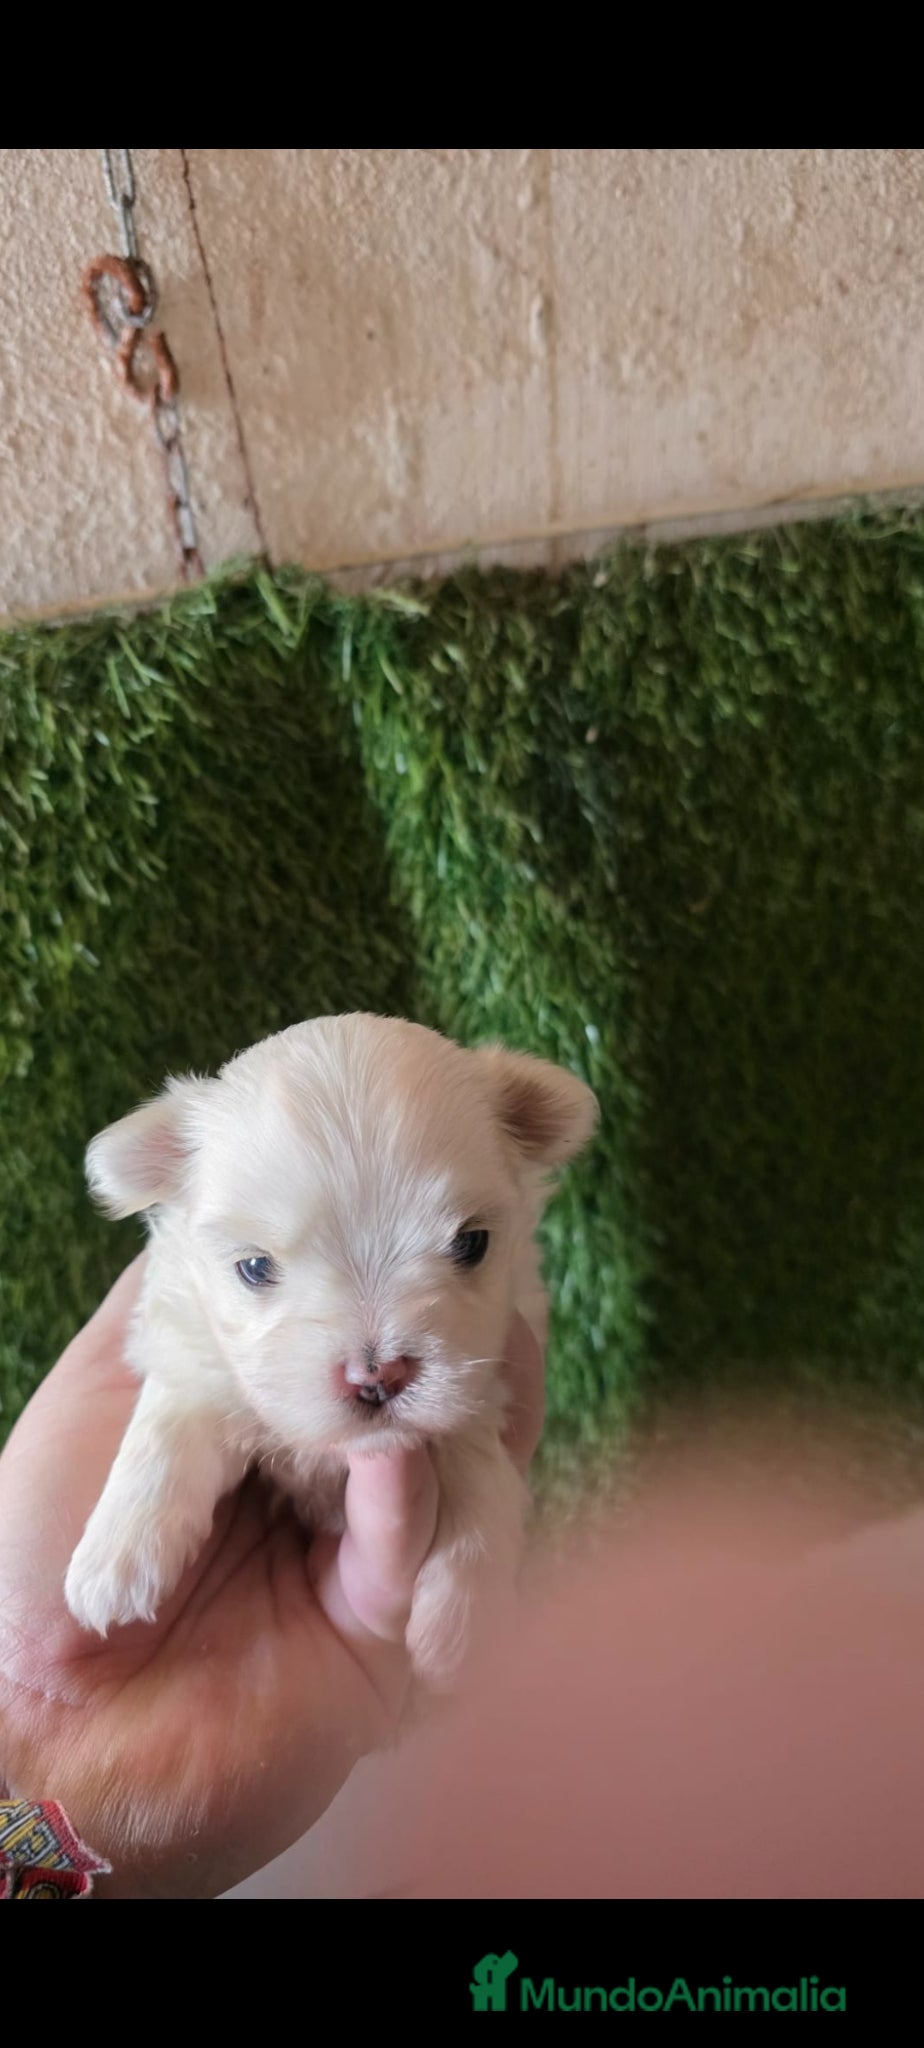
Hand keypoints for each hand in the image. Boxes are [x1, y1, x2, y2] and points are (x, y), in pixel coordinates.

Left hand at [0, 1258, 542, 1897]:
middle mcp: (340, 1490)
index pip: (369, 1342)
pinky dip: (415, 1515)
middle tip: (493, 1278)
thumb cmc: (36, 1567)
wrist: (34, 1734)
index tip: (434, 1213)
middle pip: (443, 1402)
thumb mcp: (108, 1401)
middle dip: (471, 1344)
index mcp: (281, 1430)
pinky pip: (431, 1562)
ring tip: (451, 1376)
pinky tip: (388, 1475)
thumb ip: (175, 1305)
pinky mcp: (392, 1644)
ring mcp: (373, 1565)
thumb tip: (208, 1187)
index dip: (406, 1283)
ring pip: (468, 1476)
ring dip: (460, 1424)